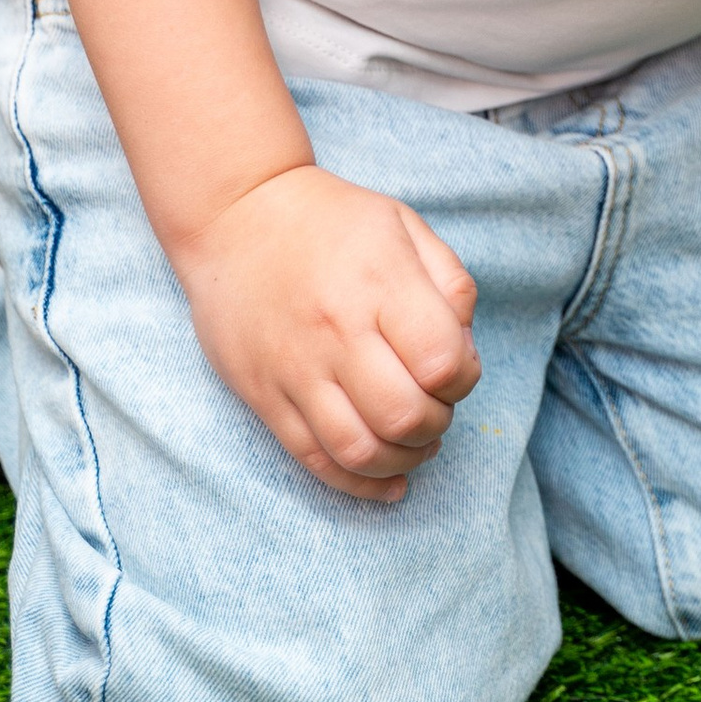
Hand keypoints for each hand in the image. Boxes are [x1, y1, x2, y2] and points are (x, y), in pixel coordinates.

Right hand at [168, 165, 481, 501]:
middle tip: (435, 406)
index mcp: (380, 284)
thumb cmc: (332, 221)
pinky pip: (312, 460)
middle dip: (436, 424)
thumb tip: (464, 355)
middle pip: (403, 416)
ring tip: (414, 443)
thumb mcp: (405, 226)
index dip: (464, 378)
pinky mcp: (263, 396)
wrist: (236, 217)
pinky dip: (357, 484)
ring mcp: (294, 370)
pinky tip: (388, 481)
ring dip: (402, 460)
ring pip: (358, 451)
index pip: (442, 363)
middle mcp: (336, 332)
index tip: (456, 369)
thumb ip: (450, 284)